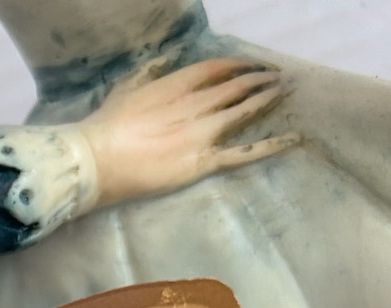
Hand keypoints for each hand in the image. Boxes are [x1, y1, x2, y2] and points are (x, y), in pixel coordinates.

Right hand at [81, 56, 297, 208]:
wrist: (96, 160)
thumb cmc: (104, 126)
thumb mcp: (124, 90)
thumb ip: (147, 75)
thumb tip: (160, 64)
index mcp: (176, 84)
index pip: (218, 68)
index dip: (240, 63)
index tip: (252, 63)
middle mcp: (196, 104)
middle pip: (237, 86)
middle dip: (260, 78)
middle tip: (277, 76)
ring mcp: (202, 132)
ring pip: (245, 110)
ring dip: (267, 99)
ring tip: (285, 92)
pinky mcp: (203, 161)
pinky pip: (243, 153)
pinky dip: (271, 145)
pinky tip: (294, 138)